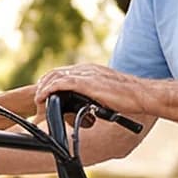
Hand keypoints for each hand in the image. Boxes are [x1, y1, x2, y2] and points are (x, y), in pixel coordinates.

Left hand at [34, 62, 154, 119]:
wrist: (140, 94)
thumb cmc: (129, 97)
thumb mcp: (108, 94)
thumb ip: (96, 96)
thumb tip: (90, 107)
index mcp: (92, 71)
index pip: (66, 72)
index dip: (52, 80)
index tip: (45, 91)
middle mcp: (87, 69)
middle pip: (57, 72)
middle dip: (44, 83)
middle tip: (38, 96)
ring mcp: (86, 75)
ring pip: (56, 76)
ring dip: (44, 87)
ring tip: (38, 99)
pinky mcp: (87, 83)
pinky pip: (61, 84)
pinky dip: (49, 90)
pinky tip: (43, 97)